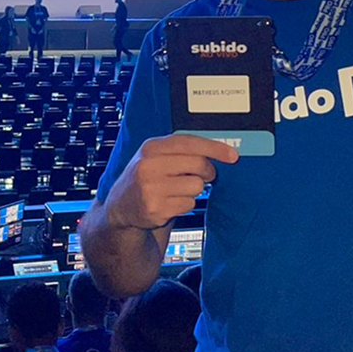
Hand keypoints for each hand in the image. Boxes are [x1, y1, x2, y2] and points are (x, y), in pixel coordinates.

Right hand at [105, 133, 238, 231]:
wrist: (120, 207)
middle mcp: (148, 166)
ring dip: (194, 190)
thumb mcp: (155, 157)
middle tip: (204, 175)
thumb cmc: (145, 178)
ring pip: (196, 186)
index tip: (232, 155)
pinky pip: (188, 204)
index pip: (189, 142)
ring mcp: (150, 188)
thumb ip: (181, 151)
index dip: (214, 148)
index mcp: (151, 147)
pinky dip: (185, 205)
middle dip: (207, 172)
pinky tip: (170, 203)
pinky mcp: (155, 209)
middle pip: (198, 164)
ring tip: (177, 190)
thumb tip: (219, 151)